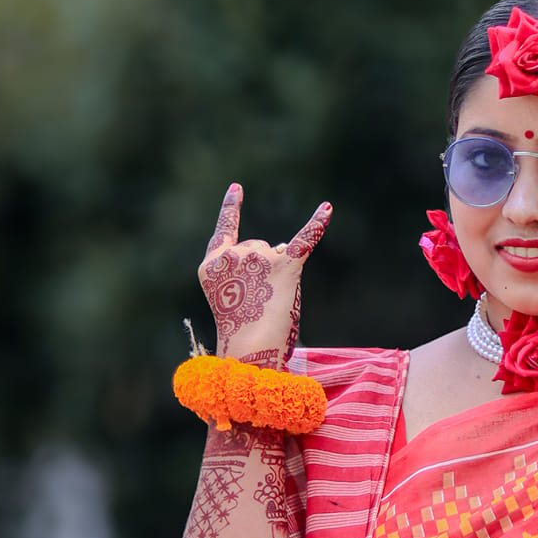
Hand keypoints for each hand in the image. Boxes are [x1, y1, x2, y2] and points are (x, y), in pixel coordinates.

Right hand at [197, 183, 331, 364]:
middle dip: (263, 268)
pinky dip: (317, 223)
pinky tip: (327, 208)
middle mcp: (230, 256)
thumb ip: (252, 269)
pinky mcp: (285, 265)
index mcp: (210, 267)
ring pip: (276, 251)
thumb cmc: (243, 333)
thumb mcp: (235, 296)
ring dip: (279, 271)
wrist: (251, 349)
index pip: (223, 231)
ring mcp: (256, 258)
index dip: (231, 208)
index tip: (237, 188)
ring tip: (272, 300)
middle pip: (257, 246)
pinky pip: (304, 238)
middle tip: (260, 301)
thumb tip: (281, 246)